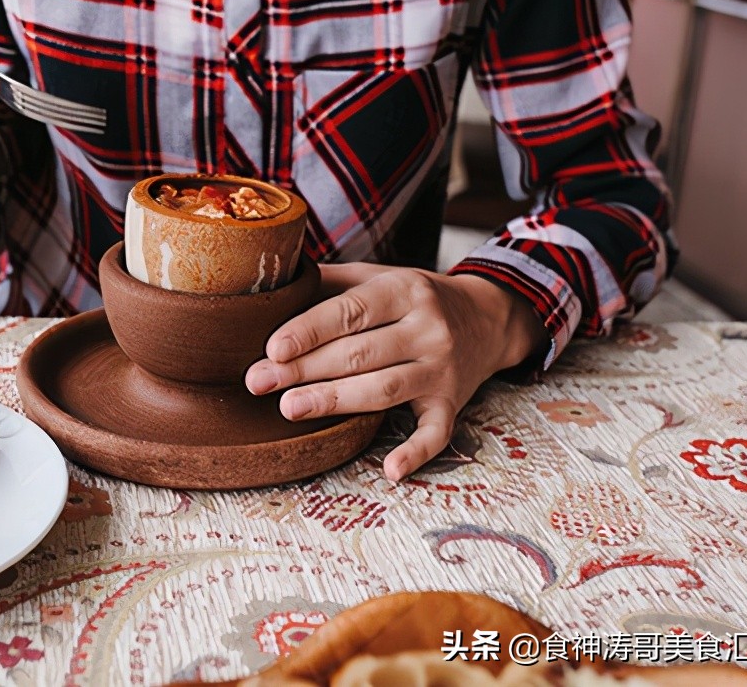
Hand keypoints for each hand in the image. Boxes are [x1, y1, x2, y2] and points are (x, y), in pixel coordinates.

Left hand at [245, 264, 545, 481]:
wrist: (487, 317)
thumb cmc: (413, 298)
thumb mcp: (378, 275)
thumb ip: (330, 282)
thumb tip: (270, 288)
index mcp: (404, 290)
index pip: (350, 312)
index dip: (309, 330)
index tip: (273, 348)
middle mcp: (427, 329)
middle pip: (359, 353)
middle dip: (306, 369)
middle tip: (259, 382)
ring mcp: (442, 369)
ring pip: (384, 389)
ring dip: (335, 401)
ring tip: (290, 408)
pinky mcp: (452, 403)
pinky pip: (436, 433)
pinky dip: (416, 453)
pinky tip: (391, 470)